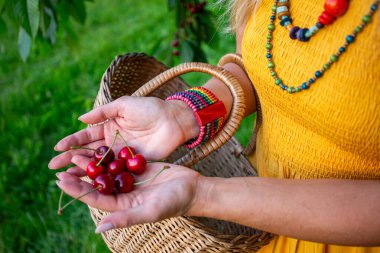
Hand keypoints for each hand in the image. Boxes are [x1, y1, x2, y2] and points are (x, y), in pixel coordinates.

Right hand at [49, 96, 197, 169]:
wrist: (173, 120)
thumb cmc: (150, 109)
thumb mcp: (124, 105)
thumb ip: (103, 112)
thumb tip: (80, 119)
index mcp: (109, 127)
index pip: (86, 136)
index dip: (72, 142)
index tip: (57, 148)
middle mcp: (112, 143)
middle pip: (88, 153)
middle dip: (70, 159)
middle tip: (53, 167)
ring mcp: (121, 155)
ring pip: (98, 164)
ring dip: (81, 170)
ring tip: (64, 177)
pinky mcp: (132, 164)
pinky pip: (114, 172)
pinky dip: (102, 178)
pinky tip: (89, 184)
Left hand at [56, 158, 202, 232]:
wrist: (193, 188)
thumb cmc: (174, 202)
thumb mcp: (149, 211)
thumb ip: (125, 218)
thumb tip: (98, 227)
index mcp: (123, 206)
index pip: (95, 198)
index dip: (76, 190)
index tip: (60, 180)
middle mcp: (124, 194)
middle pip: (97, 184)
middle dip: (79, 175)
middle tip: (61, 164)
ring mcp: (131, 181)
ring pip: (106, 172)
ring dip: (91, 164)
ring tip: (75, 154)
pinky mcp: (139, 169)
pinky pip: (120, 162)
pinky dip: (109, 155)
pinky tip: (99, 147)